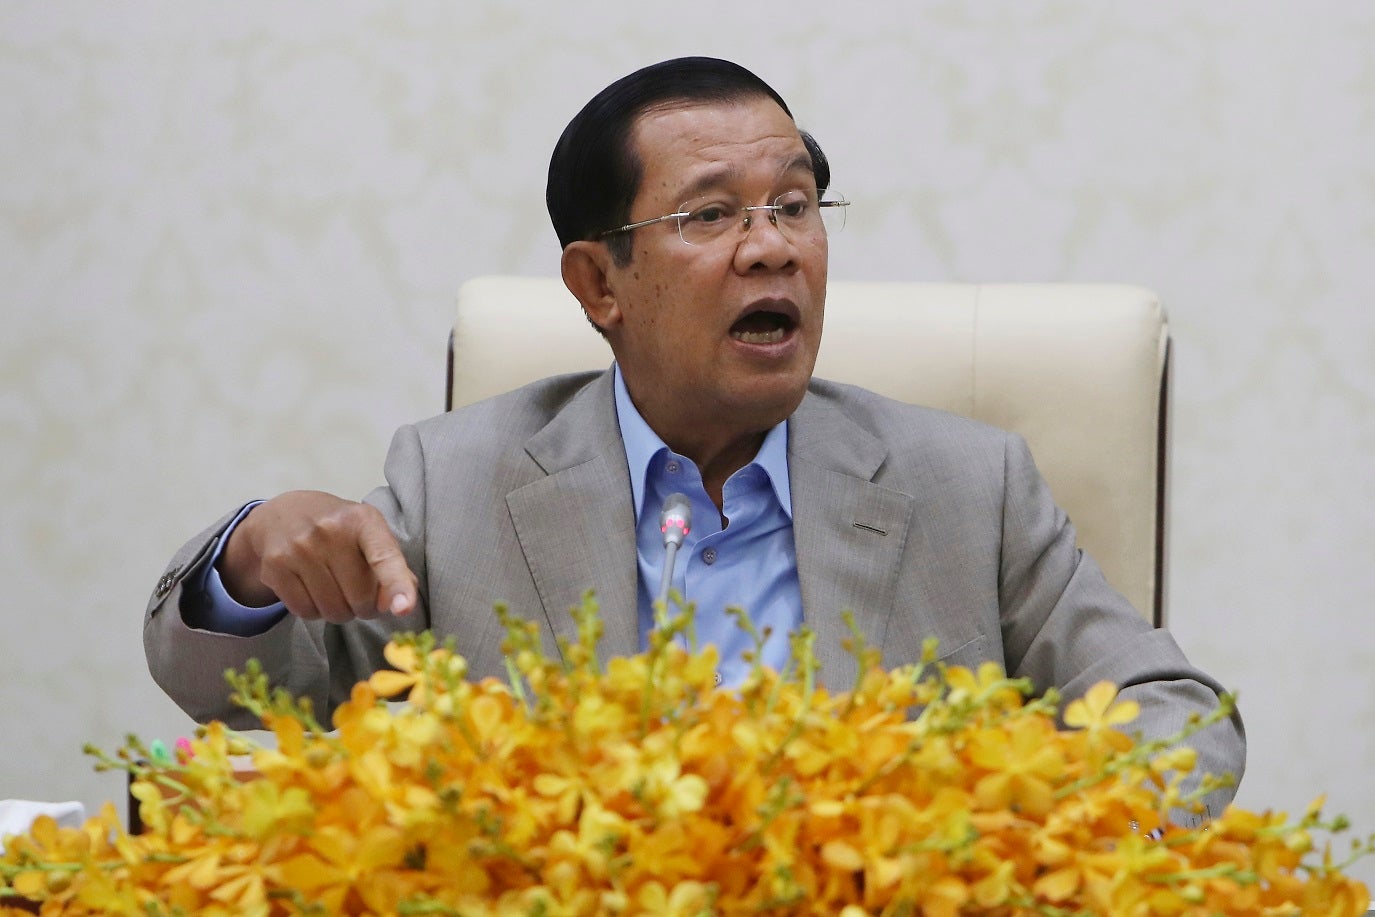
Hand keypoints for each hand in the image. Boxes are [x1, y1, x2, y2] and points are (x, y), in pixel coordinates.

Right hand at [218, 490, 417, 622]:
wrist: (281, 514)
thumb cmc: (338, 531)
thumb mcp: (369, 535)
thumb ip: (392, 568)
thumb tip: (396, 606)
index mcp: (362, 519)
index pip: (384, 556)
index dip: (396, 584)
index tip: (404, 609)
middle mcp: (329, 530)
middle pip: (359, 598)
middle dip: (363, 607)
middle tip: (358, 595)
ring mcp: (299, 547)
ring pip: (332, 610)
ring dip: (340, 612)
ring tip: (335, 591)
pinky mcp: (275, 566)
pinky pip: (305, 611)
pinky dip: (314, 612)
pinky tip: (313, 591)